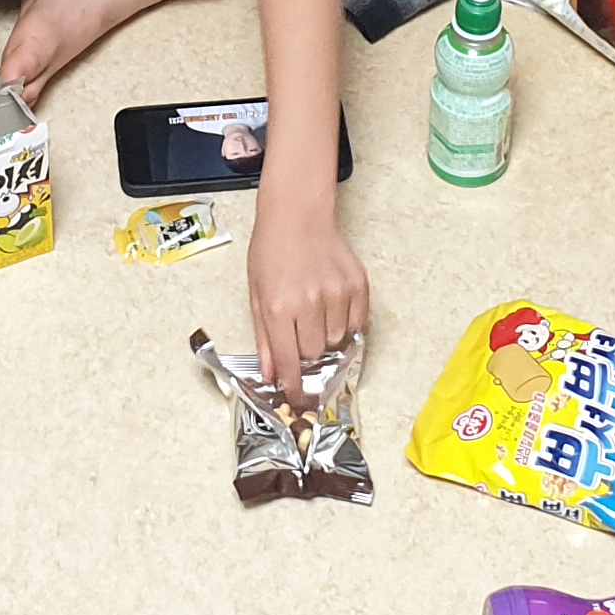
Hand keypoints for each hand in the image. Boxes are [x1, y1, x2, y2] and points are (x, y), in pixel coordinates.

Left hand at [246, 200, 368, 400]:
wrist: (297, 216)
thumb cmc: (271, 252)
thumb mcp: (256, 295)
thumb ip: (265, 338)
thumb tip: (271, 374)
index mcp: (279, 307)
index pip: (288, 360)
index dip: (293, 384)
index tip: (298, 398)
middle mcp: (309, 302)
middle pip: (314, 354)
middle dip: (305, 351)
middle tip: (299, 331)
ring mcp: (336, 292)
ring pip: (336, 340)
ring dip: (325, 335)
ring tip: (314, 310)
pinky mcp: (358, 285)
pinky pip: (357, 323)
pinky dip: (346, 322)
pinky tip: (332, 305)